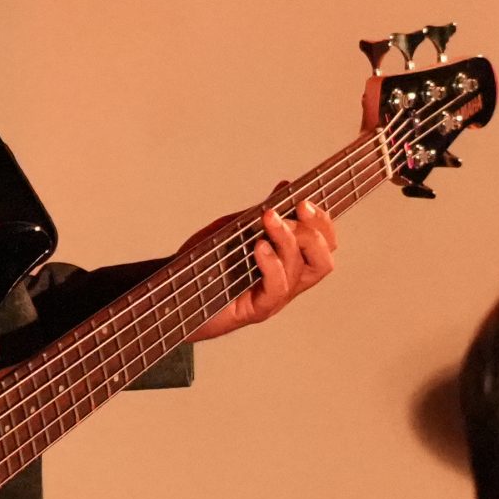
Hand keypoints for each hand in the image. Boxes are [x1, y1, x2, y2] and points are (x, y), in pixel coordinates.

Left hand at [189, 194, 338, 340]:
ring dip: (289, 238)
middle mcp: (288, 280)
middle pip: (324, 258)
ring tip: (269, 219)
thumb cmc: (204, 266)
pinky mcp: (257, 310)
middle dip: (315, 229)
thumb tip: (285, 188)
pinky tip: (259, 247)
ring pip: (303, 270)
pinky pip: (278, 288)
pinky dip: (272, 264)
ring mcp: (275, 297)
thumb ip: (259, 215)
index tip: (305, 200)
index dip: (322, 221)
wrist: (175, 295)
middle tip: (298, 208)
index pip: (323, 243)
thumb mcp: (235, 231)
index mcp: (287, 261)